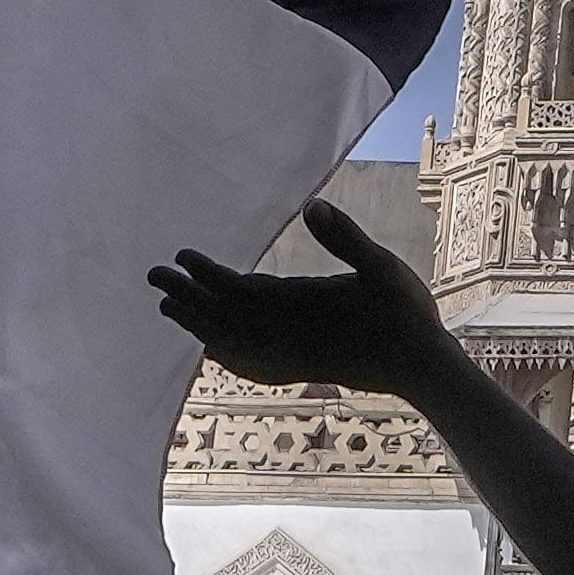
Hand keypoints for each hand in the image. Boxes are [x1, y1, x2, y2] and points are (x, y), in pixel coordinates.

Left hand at [146, 202, 467, 399]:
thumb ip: (345, 237)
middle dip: (187, 296)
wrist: (420, 369)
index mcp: (302, 305)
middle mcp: (288, 334)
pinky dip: (224, 356)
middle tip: (153, 275)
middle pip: (224, 316)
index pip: (240, 289)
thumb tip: (311, 205)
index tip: (179, 256)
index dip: (207, 274)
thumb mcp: (381, 266)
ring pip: (231, 342)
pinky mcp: (299, 368)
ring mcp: (290, 355)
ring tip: (168, 308)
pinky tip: (212, 352)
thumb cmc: (405, 313)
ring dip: (197, 324)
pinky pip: (249, 365)